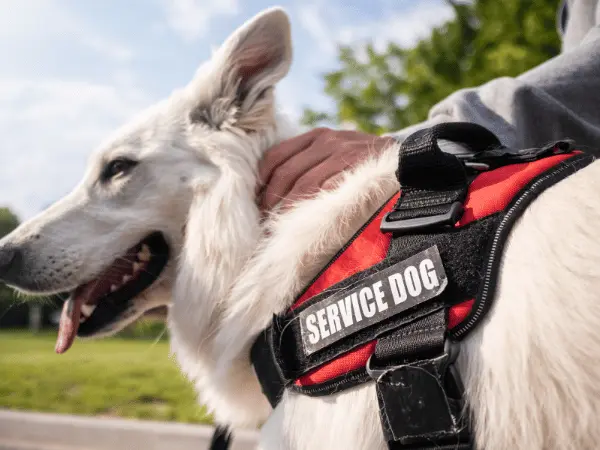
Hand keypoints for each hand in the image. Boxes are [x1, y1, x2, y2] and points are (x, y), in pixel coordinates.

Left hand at [257, 128, 394, 211]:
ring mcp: (344, 155)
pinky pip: (328, 192)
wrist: (406, 160)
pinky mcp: (358, 172)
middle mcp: (328, 142)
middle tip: (262, 222)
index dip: (261, 181)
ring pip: (304, 185)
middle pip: (285, 172)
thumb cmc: (363, 164)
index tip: (254, 201)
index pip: (276, 156)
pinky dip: (312, 209)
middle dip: (270, 200)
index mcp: (317, 137)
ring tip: (278, 228)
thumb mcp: (336, 153)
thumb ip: (310, 163)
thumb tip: (274, 191)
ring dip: (287, 209)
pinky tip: (304, 222)